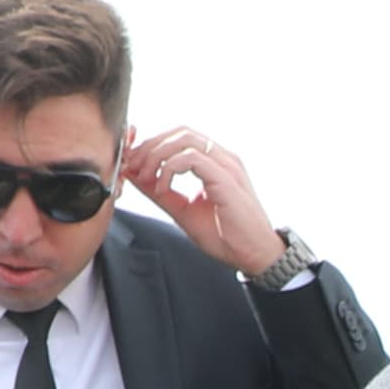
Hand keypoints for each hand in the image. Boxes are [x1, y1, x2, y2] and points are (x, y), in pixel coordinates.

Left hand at [121, 126, 283, 276]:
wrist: (256, 255)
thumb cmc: (227, 237)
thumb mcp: (184, 211)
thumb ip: (161, 192)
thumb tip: (135, 176)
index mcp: (215, 164)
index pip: (180, 138)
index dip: (152, 145)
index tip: (133, 164)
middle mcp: (222, 159)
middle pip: (179, 133)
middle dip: (150, 147)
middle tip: (134, 168)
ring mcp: (226, 166)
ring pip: (184, 139)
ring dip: (158, 155)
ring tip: (147, 177)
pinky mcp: (226, 179)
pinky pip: (191, 158)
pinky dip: (170, 169)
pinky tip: (163, 188)